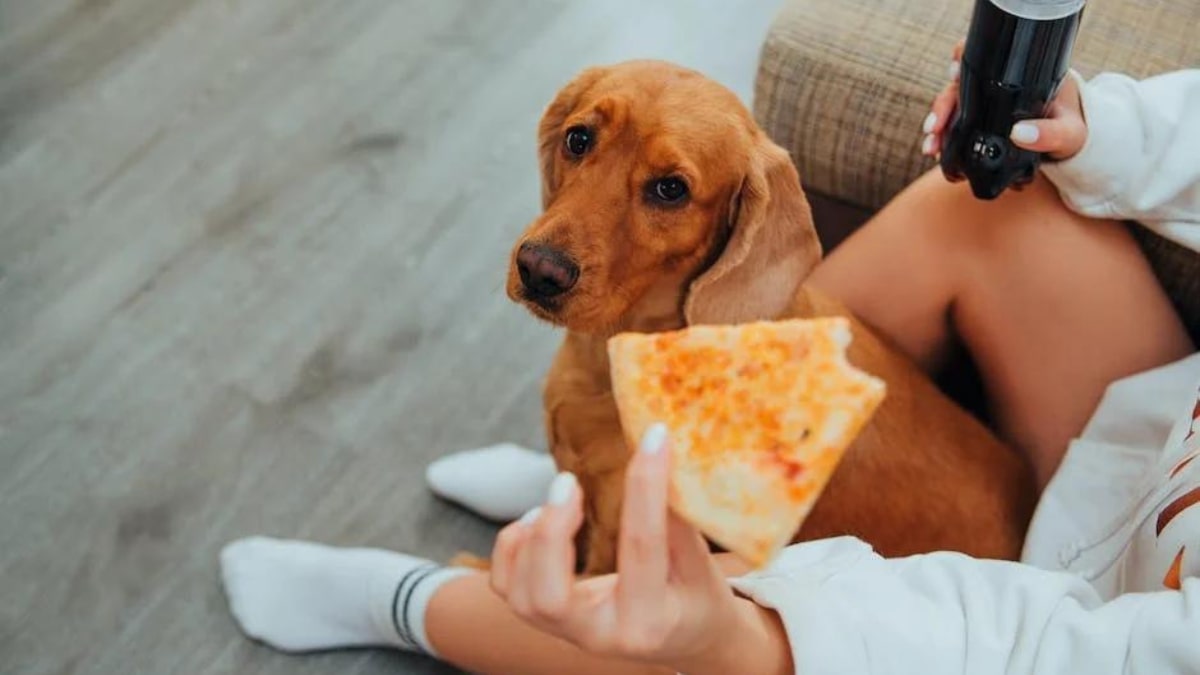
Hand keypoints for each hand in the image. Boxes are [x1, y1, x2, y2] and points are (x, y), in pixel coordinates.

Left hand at [489, 424, 790, 673]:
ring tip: (562, 496)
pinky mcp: (545, 619)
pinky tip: (539, 518)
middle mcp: (601, 635)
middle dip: (549, 533)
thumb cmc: (696, 596)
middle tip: (569, 482)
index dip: (647, 485)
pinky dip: (513, 546)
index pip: (641, 548)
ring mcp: (567, 632)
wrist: (682, 639)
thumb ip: (679, 519)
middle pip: (549, 597)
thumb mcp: (702, 564)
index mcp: (650, 621)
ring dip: (530, 537)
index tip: (654, 437)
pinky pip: (506, 586)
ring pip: (521, 595)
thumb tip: (659, 450)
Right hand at [922, 40, 1087, 161]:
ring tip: (931, 146)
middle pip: (961, 83)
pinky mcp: (980, 120)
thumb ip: (1051, 134)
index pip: (988, 56)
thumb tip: (1019, 133)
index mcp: (1022, 75)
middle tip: (935, 127)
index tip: (954, 73)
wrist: (1071, 146)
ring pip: (953, 104)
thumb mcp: (1068, 134)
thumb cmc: (1073, 132)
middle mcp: (1000, 84)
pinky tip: (934, 150)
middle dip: (943, 105)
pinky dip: (942, 135)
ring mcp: (987, 102)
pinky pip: (955, 123)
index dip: (965, 58)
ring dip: (937, 124)